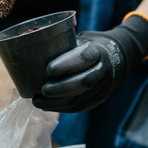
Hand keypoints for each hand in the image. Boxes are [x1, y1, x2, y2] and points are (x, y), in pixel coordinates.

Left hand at [32, 13, 147, 112]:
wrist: (117, 57)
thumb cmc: (89, 46)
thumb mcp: (79, 40)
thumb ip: (62, 47)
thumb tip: (30, 53)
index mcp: (98, 50)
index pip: (84, 58)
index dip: (66, 64)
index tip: (47, 69)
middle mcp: (104, 69)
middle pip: (84, 82)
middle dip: (60, 88)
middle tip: (41, 90)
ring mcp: (104, 87)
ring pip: (81, 99)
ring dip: (57, 103)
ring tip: (37, 101)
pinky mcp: (100, 99)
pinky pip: (80, 107)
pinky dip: (62, 108)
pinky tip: (47, 106)